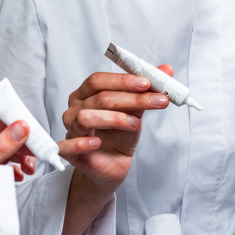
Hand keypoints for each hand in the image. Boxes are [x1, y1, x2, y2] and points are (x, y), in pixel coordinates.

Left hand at [0, 113, 34, 180]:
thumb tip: (19, 128)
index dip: (8, 120)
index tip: (26, 124)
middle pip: (0, 137)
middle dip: (19, 141)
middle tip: (34, 147)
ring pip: (5, 152)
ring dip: (21, 157)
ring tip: (29, 164)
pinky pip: (4, 168)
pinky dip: (15, 170)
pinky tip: (19, 174)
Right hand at [60, 67, 172, 193]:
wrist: (113, 164)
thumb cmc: (119, 135)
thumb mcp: (136, 111)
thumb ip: (146, 91)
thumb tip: (166, 69)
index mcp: (86, 93)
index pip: (98, 80)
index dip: (123, 80)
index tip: (148, 83)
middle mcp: (75, 108)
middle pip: (98, 97)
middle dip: (130, 98)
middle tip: (156, 101)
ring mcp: (71, 129)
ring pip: (86, 117)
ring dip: (114, 118)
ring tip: (134, 124)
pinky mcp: (68, 152)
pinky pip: (67, 145)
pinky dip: (83, 143)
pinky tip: (97, 143)